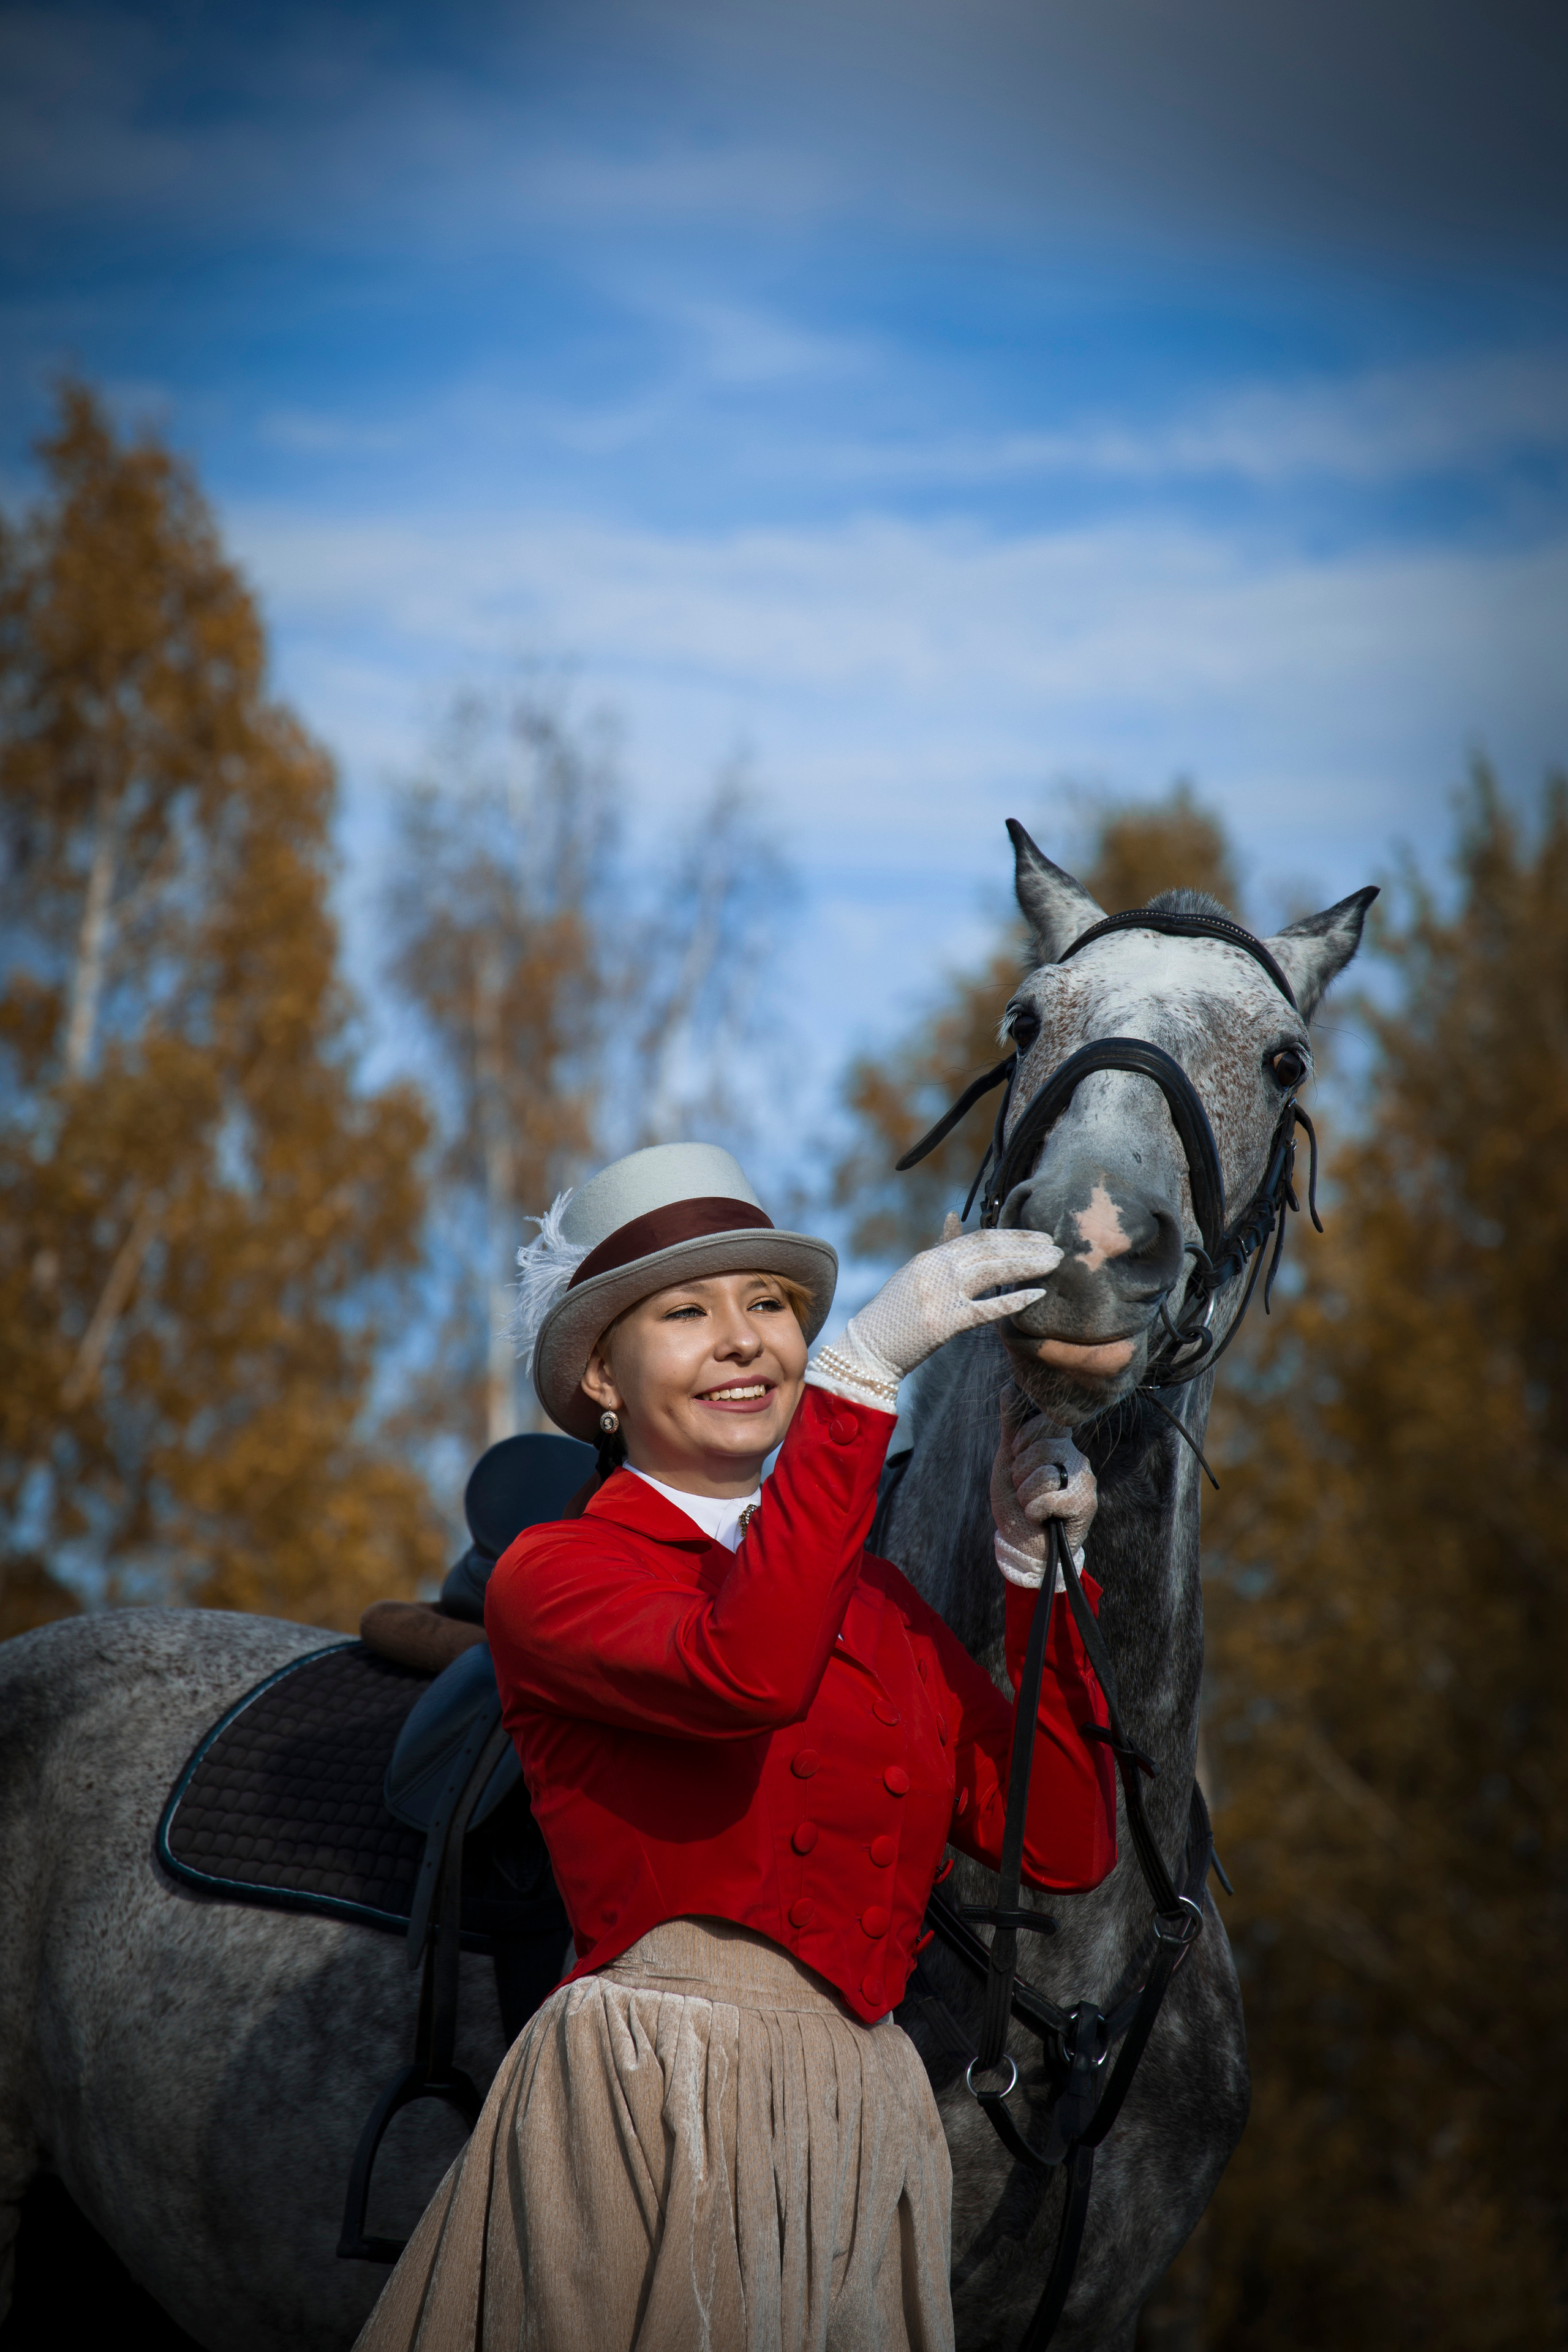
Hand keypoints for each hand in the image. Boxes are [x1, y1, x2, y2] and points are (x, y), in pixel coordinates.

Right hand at [807, 1221, 1063, 1407]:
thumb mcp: (913, 1274)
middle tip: (1058, 1248)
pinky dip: (1013, 1300)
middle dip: (1027, 1247)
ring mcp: (940, 1295)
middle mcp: (935, 1270)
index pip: (979, 1238)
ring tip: (1054, 1264)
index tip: (1039, 1237)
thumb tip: (953, 1216)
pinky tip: (1037, 1296)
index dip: (1013, 1235)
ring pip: (992, 1271)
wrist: (867, 1350)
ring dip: (1027, 1265)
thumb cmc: (893, 1315)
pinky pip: (986, 1309)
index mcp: (930, 1258)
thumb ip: (939, 1248)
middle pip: (991, 1250)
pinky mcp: (944, 1323)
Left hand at [990, 1390, 1096, 1590]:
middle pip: (1042, 1446)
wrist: (1022, 1543)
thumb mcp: (1007, 1461)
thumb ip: (1011, 1426)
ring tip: (1030, 1504)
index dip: (1023, 1439)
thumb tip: (1010, 1387)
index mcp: (1058, 1443)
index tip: (1016, 1456)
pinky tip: (1038, 1517)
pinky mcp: (1086, 1504)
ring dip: (1026, 1494)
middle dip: (1021, 1471)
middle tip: (1023, 1487)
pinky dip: (1035, 1510)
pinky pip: (1053, 1497)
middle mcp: (1075, 1457)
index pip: (1046, 1420)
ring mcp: (1083, 1480)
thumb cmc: (1016, 1502)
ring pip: (1047, 1472)